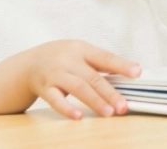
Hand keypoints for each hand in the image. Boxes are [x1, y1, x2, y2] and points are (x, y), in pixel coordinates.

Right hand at [26, 40, 140, 118]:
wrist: (29, 63)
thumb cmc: (62, 58)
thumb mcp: (81, 52)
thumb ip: (102, 61)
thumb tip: (132, 69)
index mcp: (81, 49)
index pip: (105, 57)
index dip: (121, 65)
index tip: (137, 72)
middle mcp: (69, 60)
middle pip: (92, 77)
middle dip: (110, 92)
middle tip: (123, 106)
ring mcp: (55, 74)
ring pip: (77, 88)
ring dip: (95, 101)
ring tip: (109, 113)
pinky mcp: (44, 88)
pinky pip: (55, 100)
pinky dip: (67, 108)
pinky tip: (78, 117)